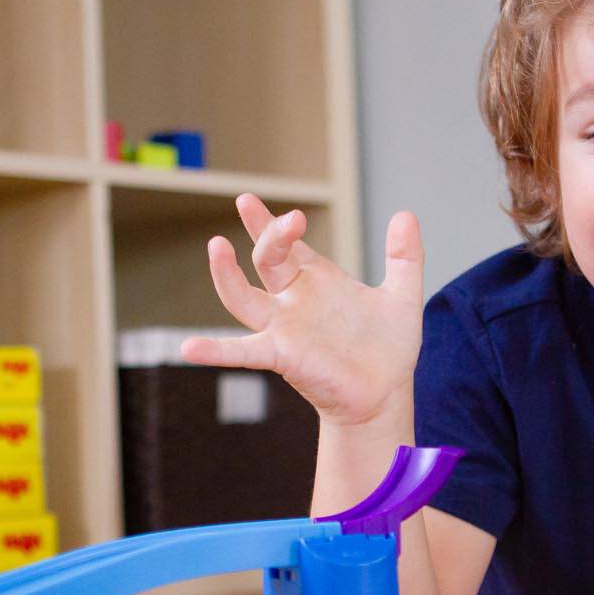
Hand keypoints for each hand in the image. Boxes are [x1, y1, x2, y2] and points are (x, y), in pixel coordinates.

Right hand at [180, 193, 423, 427]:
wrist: (386, 393)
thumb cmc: (389, 348)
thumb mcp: (402, 295)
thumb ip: (404, 256)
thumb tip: (405, 214)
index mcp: (316, 279)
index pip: (285, 244)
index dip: (267, 222)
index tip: (246, 201)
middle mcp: (293, 300)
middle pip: (268, 259)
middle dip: (269, 235)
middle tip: (289, 220)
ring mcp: (283, 327)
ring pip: (242, 297)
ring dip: (226, 275)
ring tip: (216, 246)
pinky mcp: (281, 356)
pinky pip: (242, 352)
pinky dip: (215, 351)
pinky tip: (188, 350)